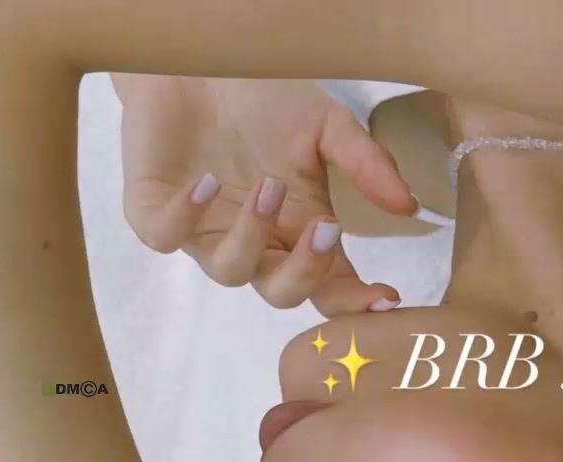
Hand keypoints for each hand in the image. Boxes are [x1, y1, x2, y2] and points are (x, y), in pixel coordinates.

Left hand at [116, 75, 413, 316]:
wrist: (200, 61)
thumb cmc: (266, 99)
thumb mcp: (329, 127)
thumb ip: (367, 165)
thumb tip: (409, 208)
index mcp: (299, 231)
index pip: (331, 285)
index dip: (355, 299)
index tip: (385, 295)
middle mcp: (255, 243)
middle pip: (282, 293)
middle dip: (306, 271)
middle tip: (326, 227)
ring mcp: (204, 233)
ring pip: (229, 271)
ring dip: (253, 234)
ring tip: (270, 185)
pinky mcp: (152, 214)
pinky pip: (165, 236)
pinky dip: (186, 215)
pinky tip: (207, 182)